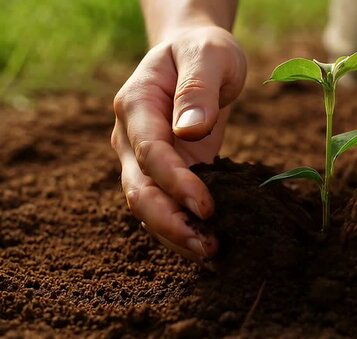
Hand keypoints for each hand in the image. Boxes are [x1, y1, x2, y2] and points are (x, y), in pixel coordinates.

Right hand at [111, 26, 245, 266]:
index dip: (175, 183)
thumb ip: (198, 89)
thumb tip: (189, 131)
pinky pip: (168, 206)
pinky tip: (210, 244)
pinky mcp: (167, 173)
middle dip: (170, 224)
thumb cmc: (204, 51)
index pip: (149, 153)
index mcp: (136, 105)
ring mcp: (144, 159)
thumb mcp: (208, 55)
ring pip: (149, 207)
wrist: (197, 56)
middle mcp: (131, 137)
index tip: (207, 207)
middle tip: (208, 248)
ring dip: (176, 234)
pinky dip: (185, 227)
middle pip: (139, 191)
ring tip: (212, 254)